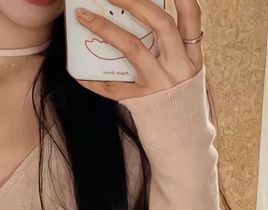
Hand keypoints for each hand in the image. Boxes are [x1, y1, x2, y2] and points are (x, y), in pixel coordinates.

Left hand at [75, 0, 202, 100]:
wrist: (180, 137)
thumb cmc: (178, 100)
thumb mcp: (185, 71)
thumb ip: (172, 49)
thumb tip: (140, 21)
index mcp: (191, 56)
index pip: (191, 19)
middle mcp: (178, 66)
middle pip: (160, 25)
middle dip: (134, 3)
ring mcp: (158, 83)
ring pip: (133, 48)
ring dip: (107, 29)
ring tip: (85, 17)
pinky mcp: (140, 101)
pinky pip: (112, 86)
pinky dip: (91, 78)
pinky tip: (76, 70)